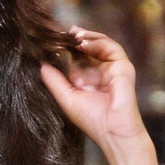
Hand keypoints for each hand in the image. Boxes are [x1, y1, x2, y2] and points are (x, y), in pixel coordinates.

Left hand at [39, 26, 148, 151]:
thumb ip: (54, 81)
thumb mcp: (66, 97)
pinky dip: (97, 42)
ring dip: (86, 36)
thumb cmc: (91, 120)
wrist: (112, 132)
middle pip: (87, 48)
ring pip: (100, 44)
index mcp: (86, 79)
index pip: (75, 57)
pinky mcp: (123, 67)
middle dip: (75, 38)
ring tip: (72, 34)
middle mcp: (99, 71)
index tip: (51, 41)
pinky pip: (111, 48)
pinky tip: (83, 42)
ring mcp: (111, 68)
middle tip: (62, 32)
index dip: (65, 48)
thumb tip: (41, 64)